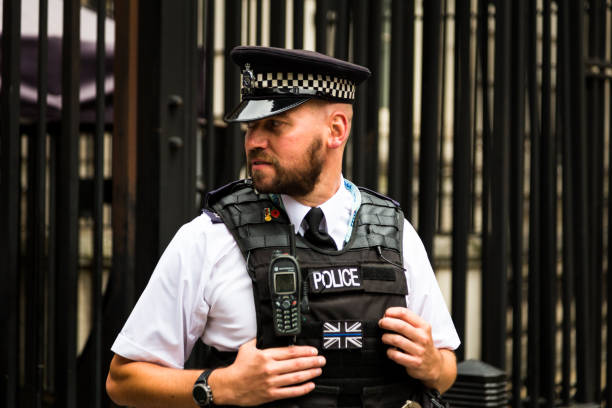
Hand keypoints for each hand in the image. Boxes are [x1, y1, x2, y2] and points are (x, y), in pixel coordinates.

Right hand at [209, 339, 325, 405]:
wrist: (229, 386)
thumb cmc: (238, 367)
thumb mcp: (247, 348)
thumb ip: (258, 340)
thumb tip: (266, 333)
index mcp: (266, 356)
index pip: (290, 352)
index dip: (304, 351)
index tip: (313, 350)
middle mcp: (270, 369)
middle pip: (296, 364)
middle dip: (312, 361)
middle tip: (321, 360)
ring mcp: (271, 382)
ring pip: (295, 377)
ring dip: (310, 373)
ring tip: (318, 370)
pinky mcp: (271, 394)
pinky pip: (290, 391)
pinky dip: (302, 389)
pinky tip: (310, 385)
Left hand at [378, 307, 441, 385]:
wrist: (434, 364)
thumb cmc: (422, 344)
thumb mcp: (421, 330)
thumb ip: (407, 322)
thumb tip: (388, 315)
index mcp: (423, 326)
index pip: (405, 313)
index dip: (392, 312)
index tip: (386, 314)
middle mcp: (422, 337)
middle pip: (400, 326)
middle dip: (386, 323)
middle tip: (381, 324)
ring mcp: (419, 350)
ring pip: (396, 340)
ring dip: (386, 337)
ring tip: (384, 338)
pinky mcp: (414, 362)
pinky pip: (396, 355)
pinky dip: (389, 352)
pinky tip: (390, 350)